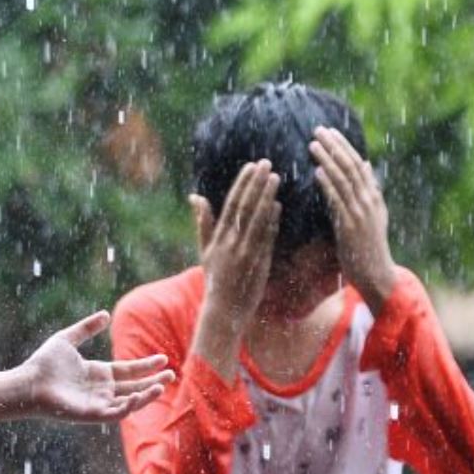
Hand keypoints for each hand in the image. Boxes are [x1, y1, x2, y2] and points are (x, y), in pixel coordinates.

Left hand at [20, 312, 174, 421]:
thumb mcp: (68, 338)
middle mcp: (101, 390)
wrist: (28, 382)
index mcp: (98, 374)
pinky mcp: (92, 414)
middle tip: (172, 375)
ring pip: (130, 402)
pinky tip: (139, 395)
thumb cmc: (44, 363)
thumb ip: (87, 328)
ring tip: (162, 386)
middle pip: (135, 387)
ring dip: (146, 396)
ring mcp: (98, 403)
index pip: (129, 371)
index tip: (163, 358)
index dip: (146, 365)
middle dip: (154, 382)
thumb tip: (106, 314)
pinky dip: (129, 406)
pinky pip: (116, 413)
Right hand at [190, 158, 278, 373]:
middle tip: (266, 163)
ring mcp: (245, 253)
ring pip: (257, 220)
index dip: (241, 184)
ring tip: (275, 178)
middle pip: (245, 207)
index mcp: (218, 237)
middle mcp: (231, 243)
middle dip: (255, 184)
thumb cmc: (215, 279)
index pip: (231, 204)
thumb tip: (195, 197)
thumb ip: (203, 222)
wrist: (224, 310)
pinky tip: (278, 206)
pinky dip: (271, 222)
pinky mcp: (258, 264)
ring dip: (266, 197)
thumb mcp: (204, 249)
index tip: (251, 166)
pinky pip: (266, 238)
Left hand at [309, 126, 397, 311]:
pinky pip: (338, 200)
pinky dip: (328, 184)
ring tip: (313, 144)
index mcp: (373, 197)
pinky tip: (317, 172)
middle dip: (334, 146)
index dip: (343, 146)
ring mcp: (361, 213)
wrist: (376, 275)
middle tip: (318, 129)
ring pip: (344, 180)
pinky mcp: (351, 226)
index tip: (329, 130)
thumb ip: (368, 190)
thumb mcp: (373, 215)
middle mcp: (369, 201)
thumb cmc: (368, 246)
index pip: (357, 164)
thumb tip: (365, 164)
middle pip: (351, 166)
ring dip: (328, 159)